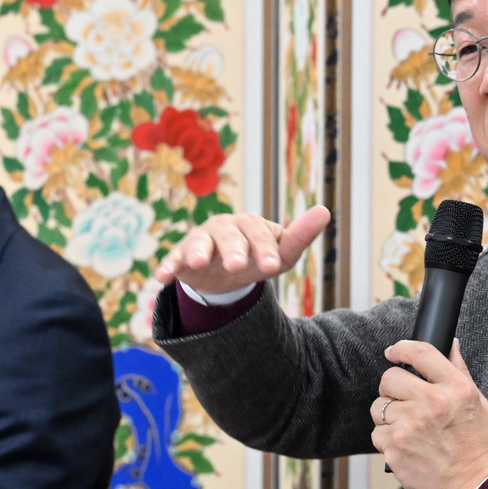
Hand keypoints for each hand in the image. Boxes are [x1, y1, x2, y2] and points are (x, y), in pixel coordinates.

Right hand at [154, 205, 330, 294]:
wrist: (225, 272)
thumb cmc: (256, 257)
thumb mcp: (280, 253)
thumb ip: (299, 236)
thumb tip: (324, 211)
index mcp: (251, 225)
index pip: (260, 234)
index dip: (265, 249)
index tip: (272, 266)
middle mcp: (225, 228)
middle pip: (230, 236)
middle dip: (233, 249)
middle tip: (238, 266)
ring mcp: (201, 240)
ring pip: (200, 242)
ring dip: (199, 250)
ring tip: (199, 261)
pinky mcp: (182, 257)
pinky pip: (174, 259)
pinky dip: (168, 266)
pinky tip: (163, 277)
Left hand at [369, 341, 487, 488]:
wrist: (470, 487)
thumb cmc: (474, 446)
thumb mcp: (477, 403)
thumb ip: (460, 371)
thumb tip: (452, 344)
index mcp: (455, 388)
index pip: (421, 353)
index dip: (401, 349)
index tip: (393, 352)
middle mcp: (432, 402)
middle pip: (390, 378)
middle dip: (392, 389)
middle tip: (403, 402)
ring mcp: (410, 424)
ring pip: (379, 406)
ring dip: (388, 416)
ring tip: (408, 429)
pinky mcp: (394, 445)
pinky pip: (377, 432)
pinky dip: (387, 439)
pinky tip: (406, 446)